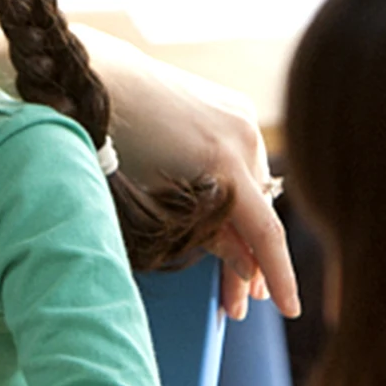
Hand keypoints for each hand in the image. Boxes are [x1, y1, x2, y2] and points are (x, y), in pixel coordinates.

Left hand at [72, 26, 298, 320]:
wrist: (94, 77)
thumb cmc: (109, 143)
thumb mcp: (149, 201)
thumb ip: (201, 235)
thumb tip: (244, 267)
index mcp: (220, 161)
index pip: (264, 232)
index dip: (278, 275)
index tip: (291, 309)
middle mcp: (240, 136)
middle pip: (260, 213)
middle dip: (251, 262)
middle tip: (238, 305)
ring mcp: (239, 117)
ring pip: (253, 189)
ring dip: (243, 228)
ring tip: (229, 271)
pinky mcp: (230, 107)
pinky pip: (243, 161)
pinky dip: (236, 193)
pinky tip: (223, 223)